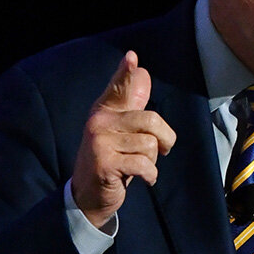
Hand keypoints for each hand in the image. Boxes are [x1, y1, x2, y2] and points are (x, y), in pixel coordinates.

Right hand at [71, 51, 176, 227]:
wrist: (88, 196)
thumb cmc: (111, 160)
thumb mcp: (119, 130)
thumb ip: (130, 103)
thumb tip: (142, 72)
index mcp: (105, 112)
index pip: (118, 87)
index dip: (125, 73)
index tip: (131, 57)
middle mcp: (99, 123)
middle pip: (151, 121)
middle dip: (165, 140)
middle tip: (160, 152)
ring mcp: (100, 143)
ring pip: (150, 146)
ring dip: (153, 162)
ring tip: (139, 167)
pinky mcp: (105, 164)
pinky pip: (144, 165)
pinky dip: (150, 175)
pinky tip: (142, 178)